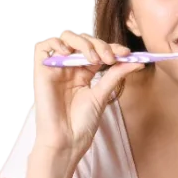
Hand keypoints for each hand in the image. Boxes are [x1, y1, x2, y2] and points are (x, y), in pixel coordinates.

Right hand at [32, 28, 145, 161]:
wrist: (67, 140)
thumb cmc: (82, 122)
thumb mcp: (102, 94)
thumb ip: (116, 75)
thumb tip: (137, 61)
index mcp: (85, 72)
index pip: (98, 50)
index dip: (112, 47)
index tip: (127, 53)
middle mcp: (70, 67)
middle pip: (83, 41)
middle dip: (100, 44)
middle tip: (110, 58)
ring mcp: (56, 68)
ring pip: (65, 38)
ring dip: (83, 43)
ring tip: (94, 59)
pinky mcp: (41, 71)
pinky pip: (42, 46)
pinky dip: (56, 43)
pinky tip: (69, 53)